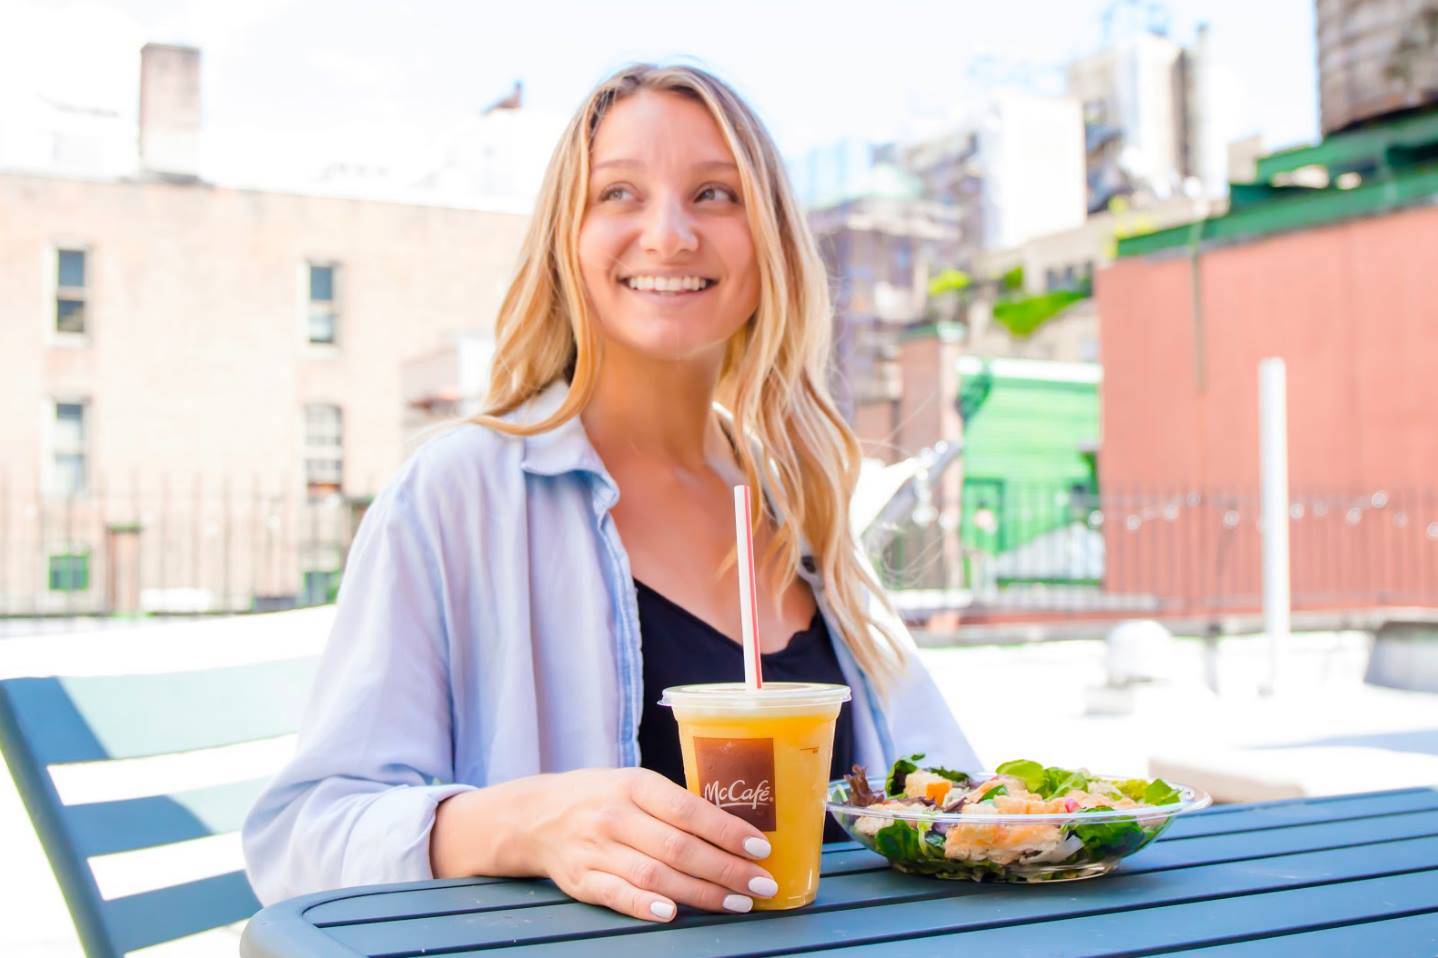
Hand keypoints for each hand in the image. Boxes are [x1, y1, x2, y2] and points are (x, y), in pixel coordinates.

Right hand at [431, 768, 776, 921]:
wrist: (536, 815)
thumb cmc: (601, 797)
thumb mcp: (635, 784)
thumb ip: (676, 804)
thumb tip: (735, 831)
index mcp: (635, 785)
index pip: (689, 810)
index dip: (727, 832)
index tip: (760, 849)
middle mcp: (615, 816)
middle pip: (679, 849)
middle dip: (727, 870)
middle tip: (761, 884)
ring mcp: (596, 849)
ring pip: (656, 876)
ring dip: (702, 893)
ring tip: (737, 902)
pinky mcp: (582, 879)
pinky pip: (619, 895)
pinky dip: (647, 906)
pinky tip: (675, 914)